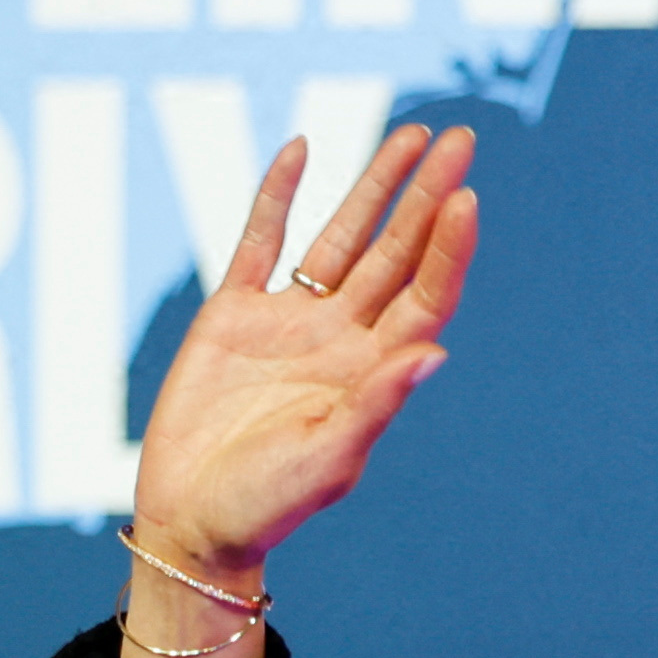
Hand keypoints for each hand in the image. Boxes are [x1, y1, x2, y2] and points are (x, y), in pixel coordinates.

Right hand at [125, 124, 479, 588]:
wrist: (191, 520)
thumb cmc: (264, 506)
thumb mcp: (326, 459)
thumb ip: (375, 404)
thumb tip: (434, 354)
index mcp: (370, 372)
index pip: (423, 296)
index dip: (447, 249)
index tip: (465, 199)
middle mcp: (339, 338)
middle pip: (395, 254)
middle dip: (426, 197)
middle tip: (461, 141)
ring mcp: (288, 322)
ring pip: (341, 238)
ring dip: (373, 187)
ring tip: (412, 137)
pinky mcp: (232, 316)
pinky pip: (260, 241)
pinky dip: (277, 196)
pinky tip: (300, 149)